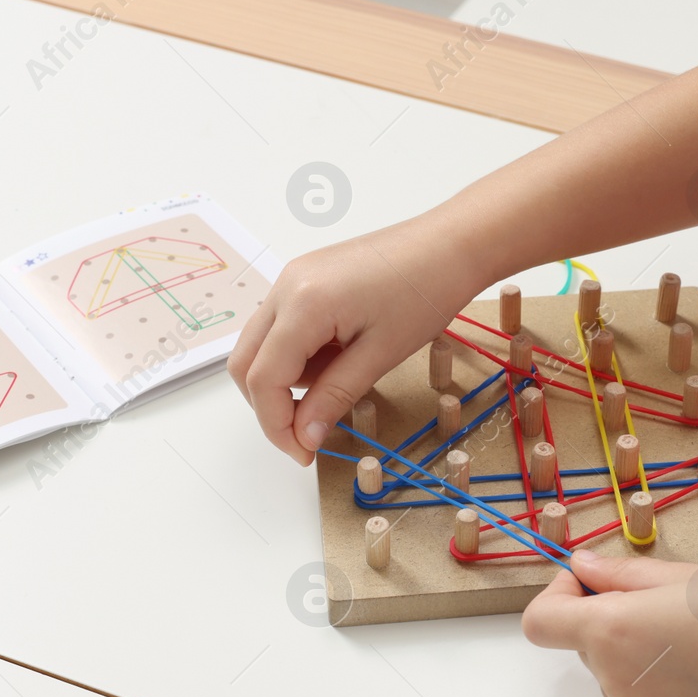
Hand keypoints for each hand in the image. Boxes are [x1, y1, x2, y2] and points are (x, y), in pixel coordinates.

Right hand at [228, 223, 488, 464]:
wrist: (451, 243)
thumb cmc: (425, 291)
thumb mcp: (380, 355)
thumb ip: (334, 396)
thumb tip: (303, 436)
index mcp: (302, 304)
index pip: (262, 378)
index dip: (276, 425)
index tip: (303, 453)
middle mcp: (285, 287)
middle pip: (246, 363)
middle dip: (271, 405)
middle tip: (309, 434)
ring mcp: (292, 279)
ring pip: (262, 346)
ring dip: (287, 379)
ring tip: (341, 382)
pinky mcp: (305, 279)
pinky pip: (283, 327)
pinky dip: (299, 355)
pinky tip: (339, 358)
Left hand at [522, 548, 697, 696]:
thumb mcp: (679, 576)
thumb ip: (617, 576)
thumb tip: (581, 568)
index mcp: (610, 630)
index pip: (541, 623)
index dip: (558, 599)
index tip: (589, 587)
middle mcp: (614, 682)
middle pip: (589, 648)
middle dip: (613, 625)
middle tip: (669, 609)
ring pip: (618, 680)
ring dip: (640, 660)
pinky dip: (662, 692)